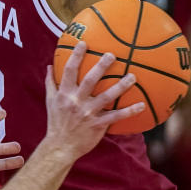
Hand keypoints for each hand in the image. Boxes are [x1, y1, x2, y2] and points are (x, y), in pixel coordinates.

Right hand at [44, 41, 142, 161]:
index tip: (83, 43)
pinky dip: (129, 111)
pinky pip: (116, 116)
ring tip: (132, 76)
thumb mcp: (50, 101)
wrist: (60, 146)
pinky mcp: (98, 125)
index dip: (76, 56)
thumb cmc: (55, 121)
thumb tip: (49, 65)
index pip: (69, 71)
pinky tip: (141, 105)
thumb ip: (50, 82)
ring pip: (106, 97)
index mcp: (64, 94)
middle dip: (101, 67)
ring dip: (120, 86)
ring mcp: (88, 113)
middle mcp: (76, 102)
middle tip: (111, 55)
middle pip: (89, 81)